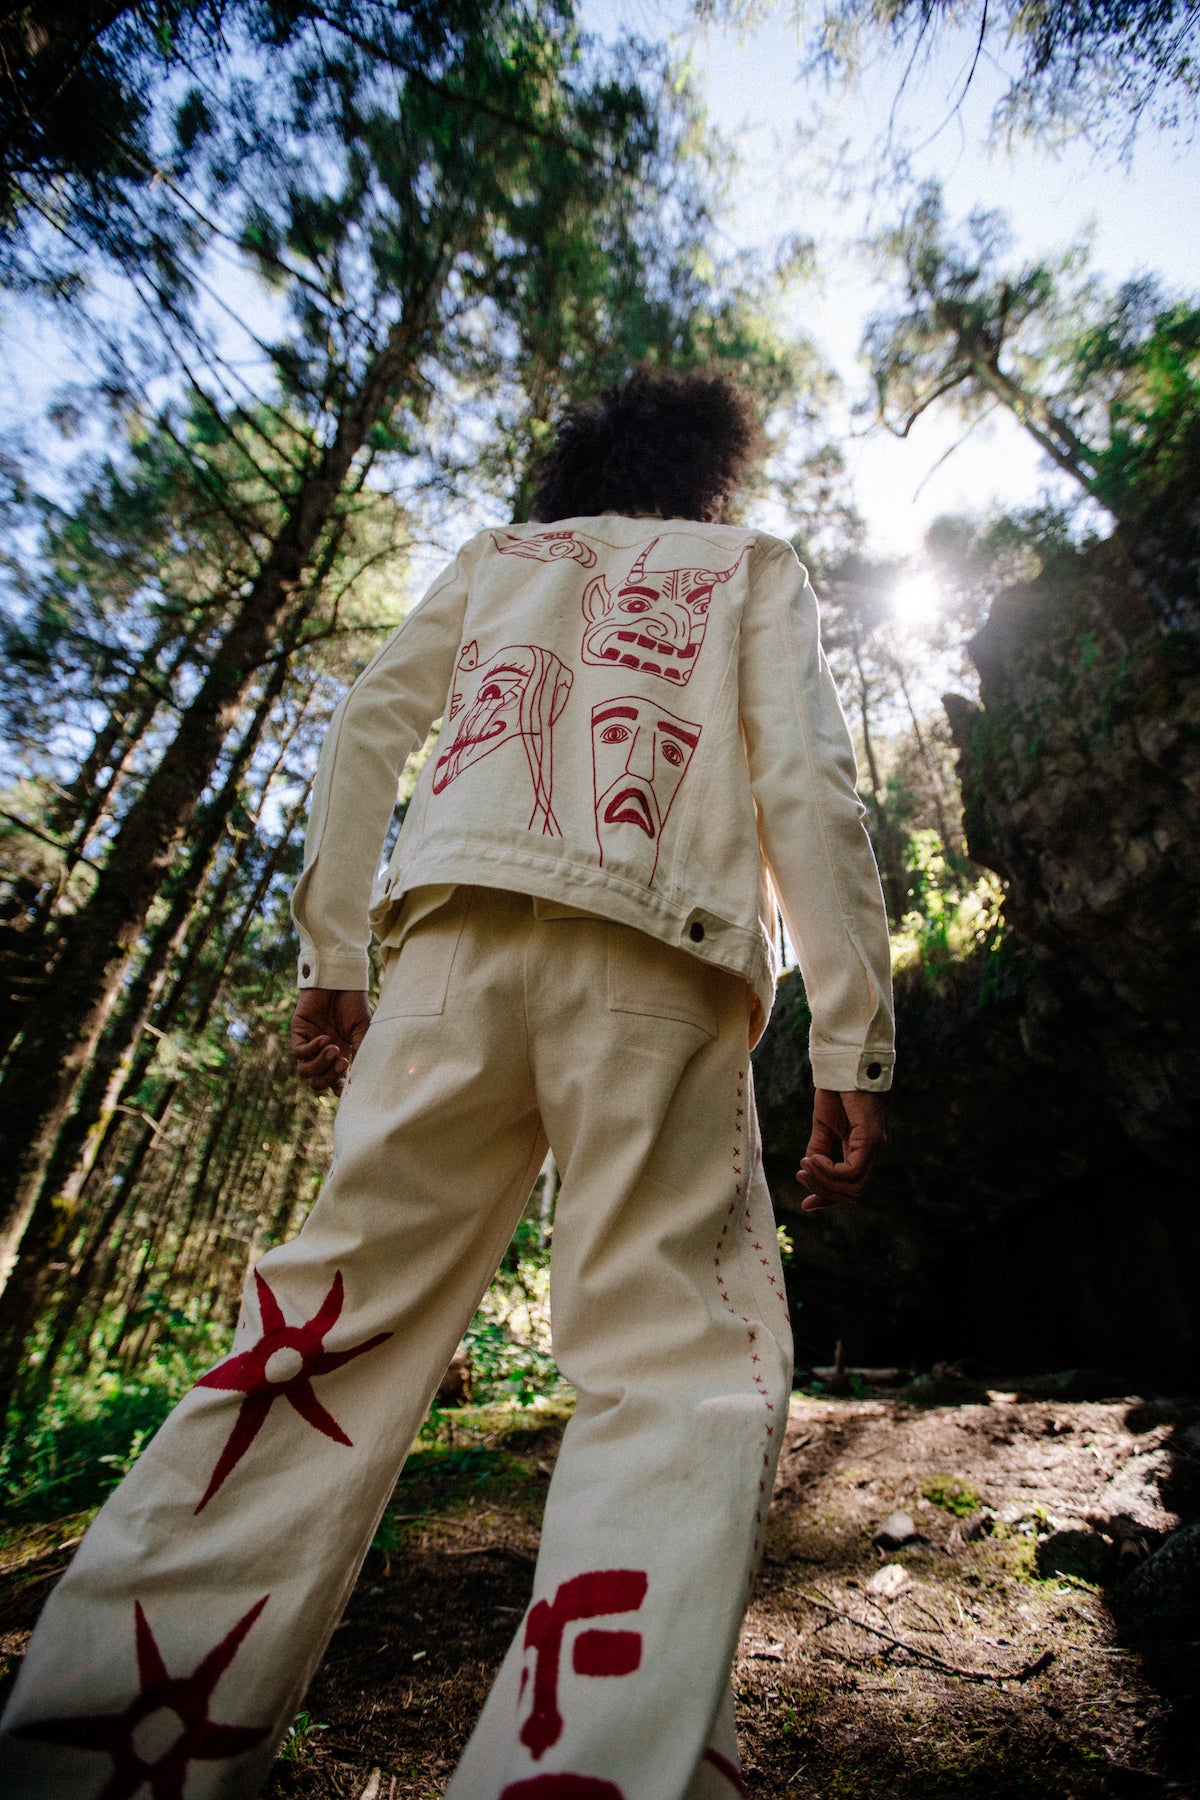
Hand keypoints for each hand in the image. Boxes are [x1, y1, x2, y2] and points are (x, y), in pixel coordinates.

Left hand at [291, 988, 371, 1093]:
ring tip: (333, 1049)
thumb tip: (359, 1078)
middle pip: (317, 1081)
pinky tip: (324, 1038)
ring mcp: (309, 1044)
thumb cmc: (354, 1003)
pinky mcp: (298, 1033)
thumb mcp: (363, 1031)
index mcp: (339, 1055)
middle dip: (328, 1077)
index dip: (338, 1088)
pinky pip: (299, 1052)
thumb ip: (360, 1052)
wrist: (341, 981)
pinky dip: (312, 1049)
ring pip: (304, 1071)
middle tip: (342, 1062)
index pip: (333, 1081)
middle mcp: (322, 1053)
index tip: (346, 1087)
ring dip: (320, 1064)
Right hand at [798, 1087, 885, 1210]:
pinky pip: (851, 1172)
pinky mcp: (871, 1141)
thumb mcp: (823, 1126)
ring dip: (823, 1180)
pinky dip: (829, 1171)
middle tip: (800, 1174)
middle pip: (853, 1193)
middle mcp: (873, 1154)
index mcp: (862, 1152)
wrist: (842, 1068)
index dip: (829, 1199)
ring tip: (805, 1164)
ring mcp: (875, 1149)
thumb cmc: (836, 1093)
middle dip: (823, 1190)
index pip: (851, 1187)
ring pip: (852, 1186)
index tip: (806, 1205)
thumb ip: (819, 1149)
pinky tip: (813, 1158)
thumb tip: (808, 1170)